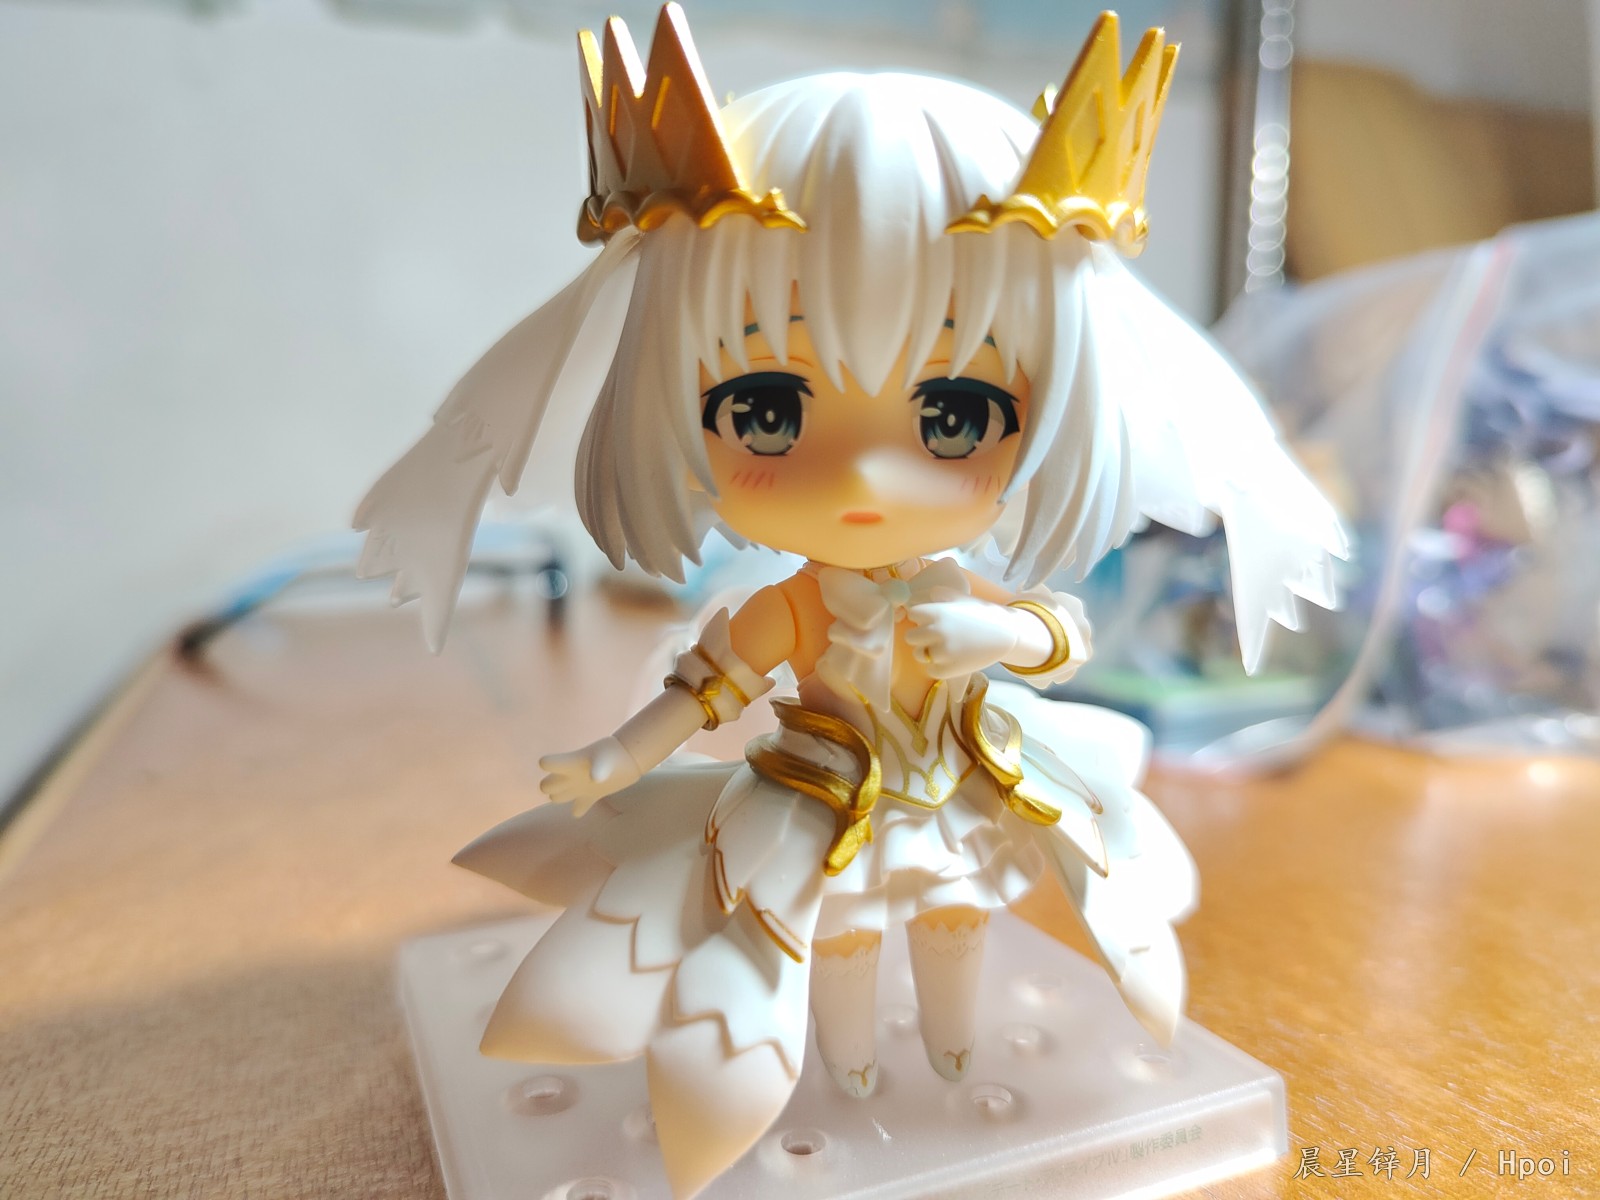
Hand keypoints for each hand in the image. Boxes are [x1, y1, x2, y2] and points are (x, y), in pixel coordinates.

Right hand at [538, 736, 640, 816]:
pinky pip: (578, 809)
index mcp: (569, 763)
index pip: (546, 763)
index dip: (548, 764)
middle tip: (567, 783)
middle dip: (550, 787)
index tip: (558, 764)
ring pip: (556, 797)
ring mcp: (579, 786)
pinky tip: (584, 806)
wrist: (628, 756)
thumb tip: (595, 780)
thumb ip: (598, 769)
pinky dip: (578, 810)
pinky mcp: (591, 796)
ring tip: (576, 791)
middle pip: (545, 785)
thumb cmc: (613, 754)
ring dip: (560, 797)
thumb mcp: (605, 759)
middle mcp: (570, 775)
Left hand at [904, 590, 1022, 679]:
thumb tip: (922, 595)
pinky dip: (937, 667)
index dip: (920, 617)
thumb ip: (940, 594)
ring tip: (942, 648)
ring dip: (926, 652)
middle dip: (920, 636)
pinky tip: (948, 660)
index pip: (912, 614)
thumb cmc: (982, 614)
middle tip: (934, 636)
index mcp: (938, 612)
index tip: (929, 620)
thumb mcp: (961, 598)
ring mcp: (943, 652)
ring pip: (918, 654)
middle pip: (910, 637)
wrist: (1006, 634)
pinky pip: (930, 670)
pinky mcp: (949, 670)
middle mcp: (937, 631)